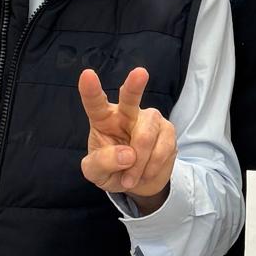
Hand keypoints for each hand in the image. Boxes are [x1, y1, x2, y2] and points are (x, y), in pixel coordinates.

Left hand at [79, 67, 176, 212]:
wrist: (138, 182)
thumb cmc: (112, 170)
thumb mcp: (96, 173)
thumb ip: (102, 163)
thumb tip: (128, 155)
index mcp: (103, 119)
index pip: (95, 103)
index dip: (90, 90)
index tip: (87, 75)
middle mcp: (127, 113)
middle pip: (130, 98)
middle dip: (135, 86)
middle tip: (140, 73)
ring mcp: (150, 120)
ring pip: (146, 137)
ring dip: (138, 164)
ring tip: (130, 178)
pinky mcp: (168, 130)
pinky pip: (162, 149)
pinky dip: (151, 168)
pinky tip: (144, 173)